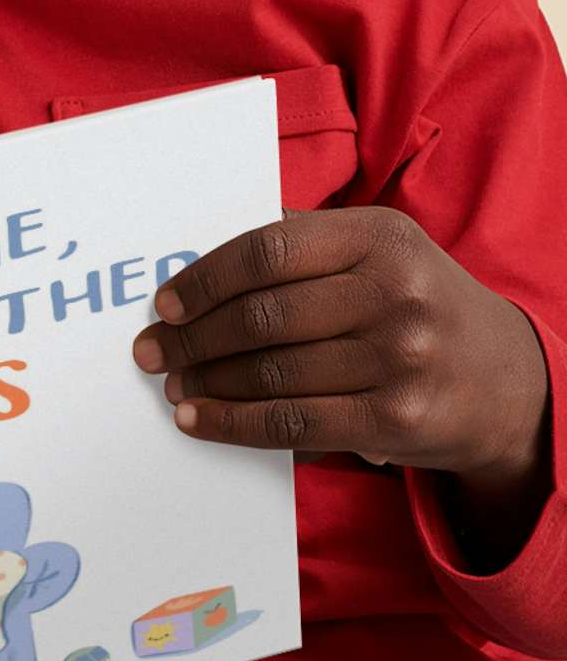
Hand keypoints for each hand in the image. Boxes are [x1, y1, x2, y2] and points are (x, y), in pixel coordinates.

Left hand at [131, 207, 547, 492]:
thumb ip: (300, 246)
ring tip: (172, 383)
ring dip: (206, 382)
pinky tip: (198, 419)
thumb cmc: (414, 303)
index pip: (265, 252)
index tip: (165, 303)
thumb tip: (198, 268)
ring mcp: (400, 358)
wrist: (508, 381)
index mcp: (378, 237)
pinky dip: (233, 423)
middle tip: (152, 350)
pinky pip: (292, 422)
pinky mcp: (397, 418)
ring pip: (271, 372)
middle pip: (261, 316)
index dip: (204, 280)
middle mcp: (394, 294)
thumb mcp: (376, 251)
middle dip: (192, 337)